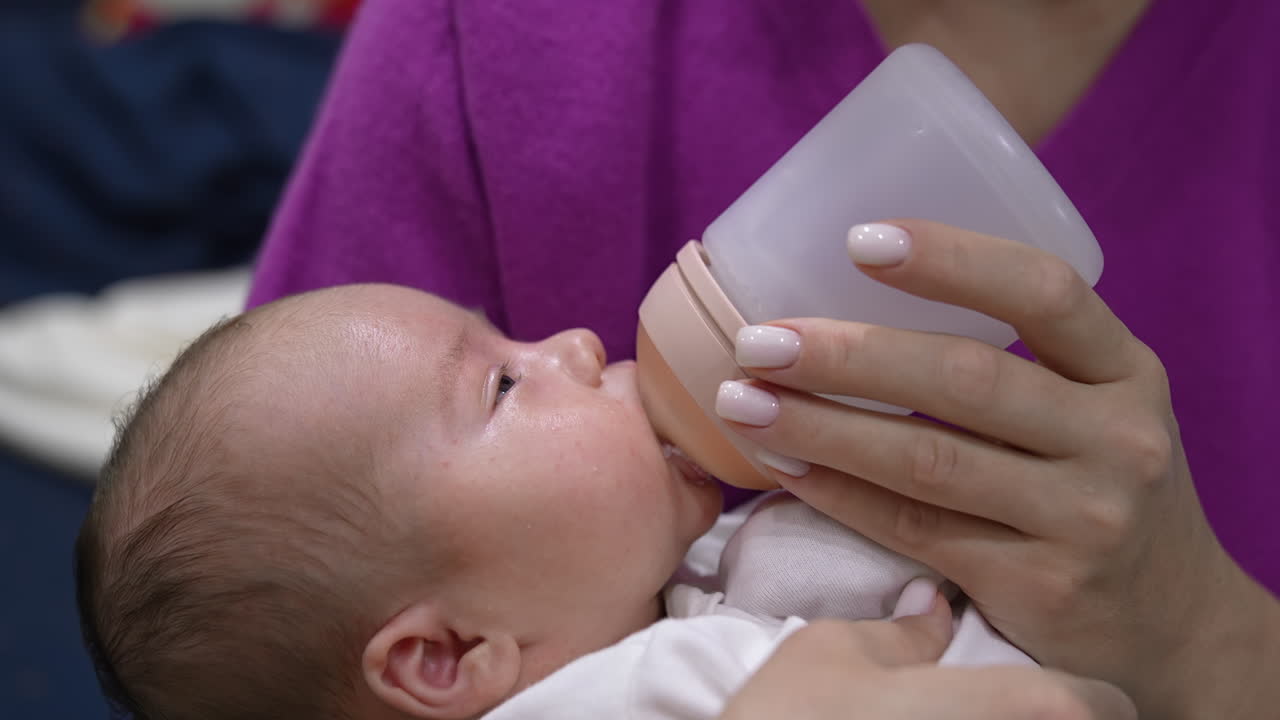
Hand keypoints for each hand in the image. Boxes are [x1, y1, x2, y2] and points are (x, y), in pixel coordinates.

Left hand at [715, 220, 1279, 718]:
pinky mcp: (1039, 585)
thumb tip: (854, 299)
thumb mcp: (1095, 408)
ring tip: (744, 401)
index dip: (951, 258)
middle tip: (759, 340)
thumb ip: (1017, 361)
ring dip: (821, 426)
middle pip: (966, 377)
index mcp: (1128, 371)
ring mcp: (1083, 517)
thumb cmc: (1099, 485)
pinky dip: (837, 493)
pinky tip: (781, 467)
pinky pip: (914, 527)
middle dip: (848, 354)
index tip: (859, 240)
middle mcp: (1117, 438)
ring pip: (927, 459)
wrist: (1170, 622)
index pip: (1044, 292)